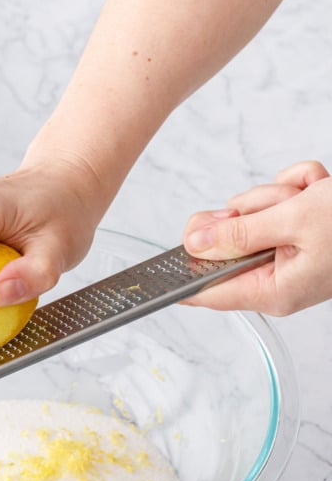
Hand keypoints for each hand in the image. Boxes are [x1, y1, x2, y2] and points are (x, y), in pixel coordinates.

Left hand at [182, 160, 331, 314]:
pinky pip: (276, 202)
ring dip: (278, 196)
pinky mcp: (297, 233)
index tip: (166, 258)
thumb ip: (241, 233)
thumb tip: (197, 244)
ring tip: (309, 197)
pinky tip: (315, 191)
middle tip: (278, 205)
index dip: (186, 272)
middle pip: (229, 241)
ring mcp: (288, 255)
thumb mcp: (295, 222)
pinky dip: (296, 188)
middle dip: (252, 212)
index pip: (212, 292)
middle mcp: (279, 278)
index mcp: (275, 290)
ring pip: (251, 215)